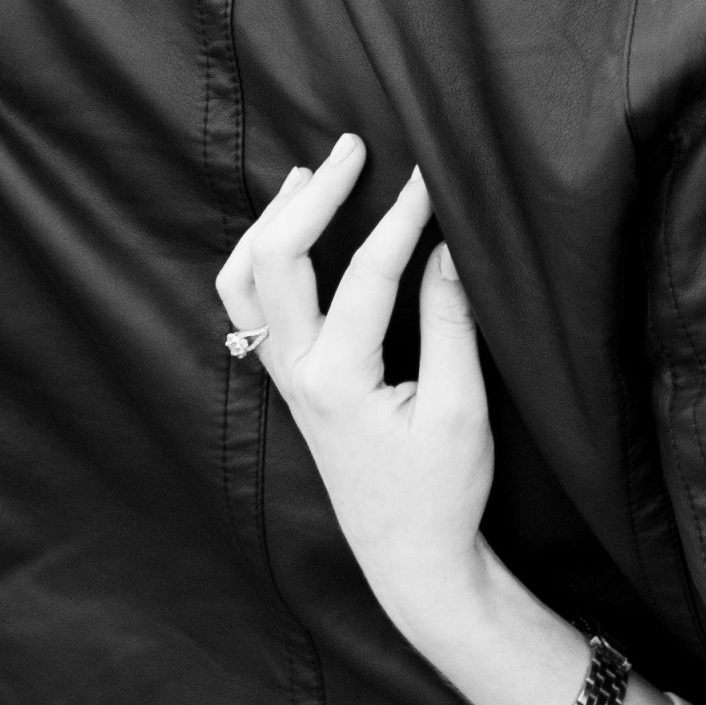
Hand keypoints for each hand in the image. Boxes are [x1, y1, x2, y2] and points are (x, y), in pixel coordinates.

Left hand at [214, 137, 508, 669]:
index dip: (401, 216)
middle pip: (276, 260)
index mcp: (339, 381)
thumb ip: (452, 324)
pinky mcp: (291, 385)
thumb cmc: (441, 491)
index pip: (368, 274)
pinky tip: (290, 233)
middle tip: (355, 146)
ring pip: (243, 283)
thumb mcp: (461, 409)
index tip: (431, 172)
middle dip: (313, 195)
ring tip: (308, 175)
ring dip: (270, 222)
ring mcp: (285, 380)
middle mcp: (298, 375)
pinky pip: (251, 309)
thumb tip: (448, 247)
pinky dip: (261, 258)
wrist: (410, 558)